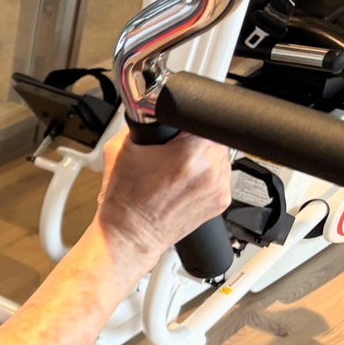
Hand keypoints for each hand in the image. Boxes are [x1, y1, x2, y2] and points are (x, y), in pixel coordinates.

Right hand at [95, 131, 232, 261]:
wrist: (130, 234)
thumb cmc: (124, 200)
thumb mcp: (120, 148)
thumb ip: (140, 122)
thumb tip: (151, 110)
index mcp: (188, 154)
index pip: (202, 118)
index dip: (187, 122)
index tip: (178, 129)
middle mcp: (210, 171)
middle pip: (214, 136)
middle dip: (195, 139)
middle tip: (173, 151)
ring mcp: (219, 188)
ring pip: (220, 155)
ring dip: (204, 157)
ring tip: (178, 171)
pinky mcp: (222, 201)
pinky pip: (221, 176)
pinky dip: (206, 176)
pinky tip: (185, 184)